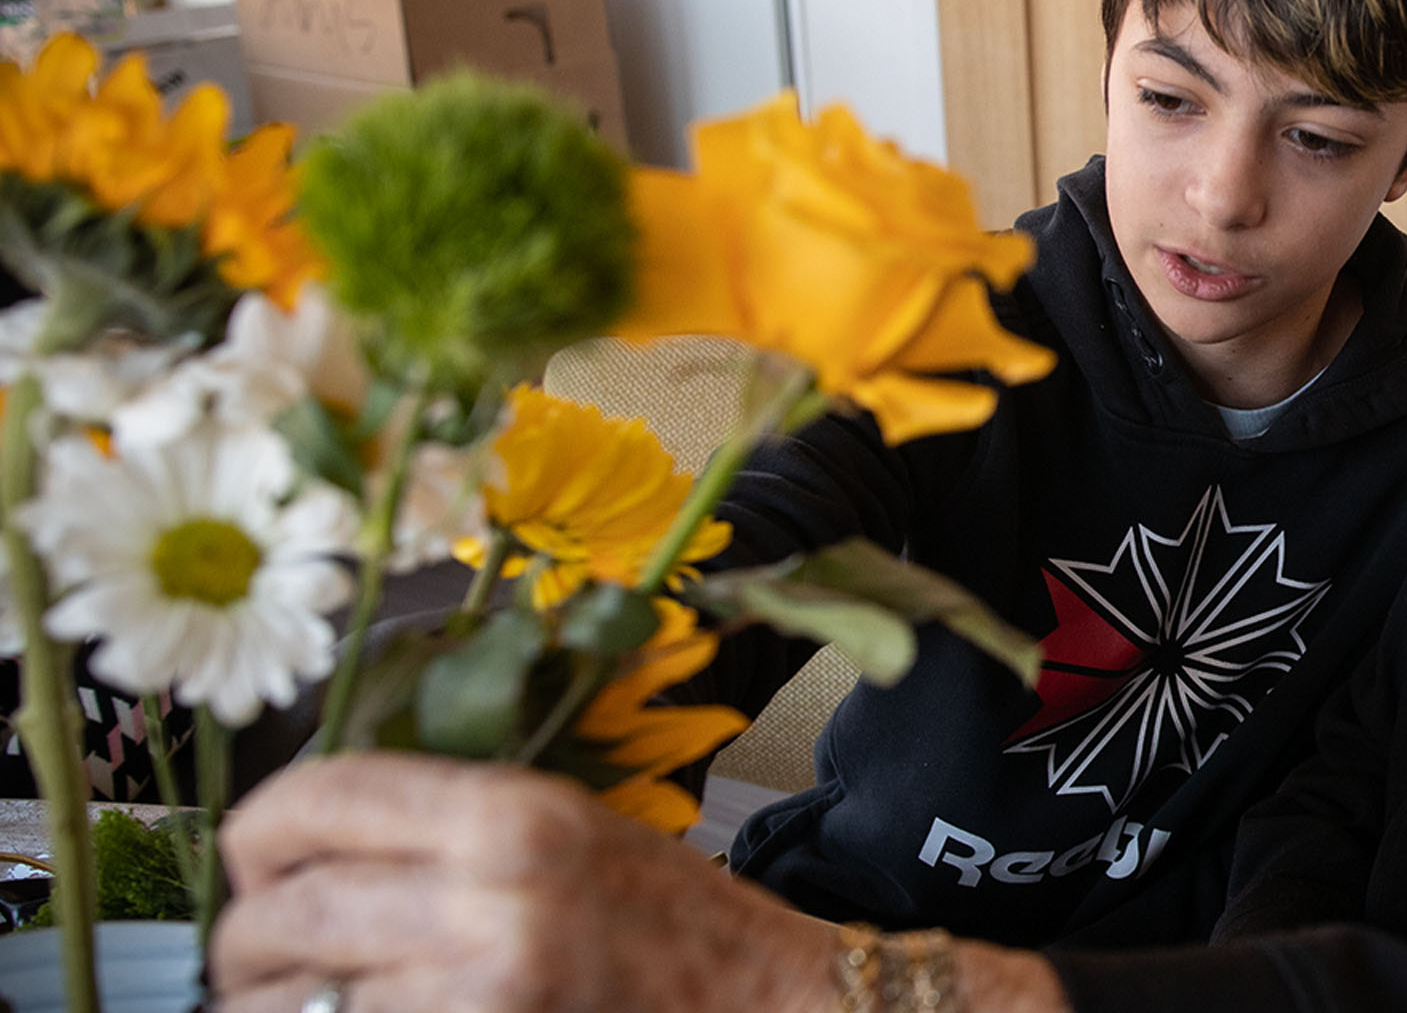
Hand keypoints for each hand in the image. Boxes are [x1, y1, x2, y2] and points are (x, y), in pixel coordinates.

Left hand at [210, 752, 1062, 1012]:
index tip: (258, 863)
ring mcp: (480, 994)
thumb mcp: (565, 830)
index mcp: (512, 816)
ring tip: (311, 1004)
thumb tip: (292, 847)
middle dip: (251, 944)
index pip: (313, 800)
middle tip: (270, 960)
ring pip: (285, 1006)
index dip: (258, 835)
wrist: (769, 1005)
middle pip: (279, 914)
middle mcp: (490, 901)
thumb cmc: (669, 925)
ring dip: (277, 1009)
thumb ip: (439, 827)